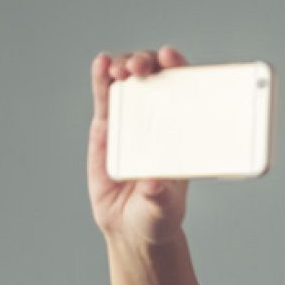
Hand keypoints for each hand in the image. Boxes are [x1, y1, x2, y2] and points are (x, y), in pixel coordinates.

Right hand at [86, 46, 192, 246]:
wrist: (130, 226)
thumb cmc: (156, 214)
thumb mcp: (163, 208)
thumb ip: (159, 197)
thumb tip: (153, 184)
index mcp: (181, 130)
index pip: (183, 88)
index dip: (178, 67)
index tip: (171, 58)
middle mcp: (157, 117)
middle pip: (154, 76)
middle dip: (147, 63)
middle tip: (140, 68)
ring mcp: (131, 119)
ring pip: (127, 81)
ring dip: (124, 65)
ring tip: (120, 69)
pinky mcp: (106, 127)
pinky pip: (104, 97)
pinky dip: (101, 78)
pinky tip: (101, 64)